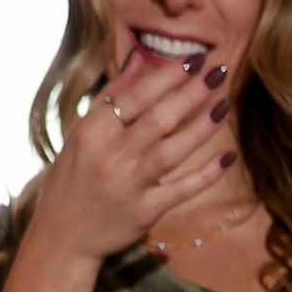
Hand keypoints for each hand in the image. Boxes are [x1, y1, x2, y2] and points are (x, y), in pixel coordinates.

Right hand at [29, 54, 238, 270]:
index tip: (195, 60)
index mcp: (93, 130)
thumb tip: (138, 57)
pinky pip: (181, 190)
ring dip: (203, 127)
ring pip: (173, 150)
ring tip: (225, 105)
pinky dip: (206, 174)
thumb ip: (112, 95)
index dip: (169, 75)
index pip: (136, 95)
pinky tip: (228, 156)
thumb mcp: (82, 132)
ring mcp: (128, 186)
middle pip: (159, 119)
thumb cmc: (74, 177)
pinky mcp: (144, 213)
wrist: (63, 235)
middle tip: (220, 72)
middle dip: (193, 93)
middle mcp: (110, 156)